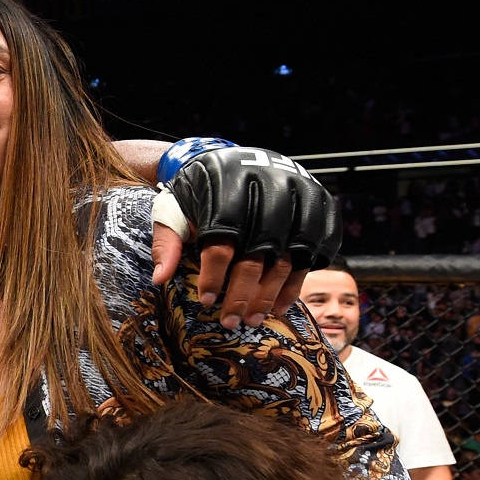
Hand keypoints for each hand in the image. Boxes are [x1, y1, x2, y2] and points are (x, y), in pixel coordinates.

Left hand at [152, 146, 340, 328]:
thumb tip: (159, 280)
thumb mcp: (173, 209)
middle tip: (231, 321)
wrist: (232, 158)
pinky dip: (299, 279)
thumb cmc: (198, 191)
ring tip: (254, 319)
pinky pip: (318, 247)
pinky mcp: (319, 203)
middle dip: (244, 293)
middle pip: (259, 252)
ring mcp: (299, 193)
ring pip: (290, 254)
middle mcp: (268, 186)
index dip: (214, 275)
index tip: (207, 301)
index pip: (222, 240)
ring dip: (271, 293)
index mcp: (227, 186)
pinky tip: (281, 303)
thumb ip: (166, 242)